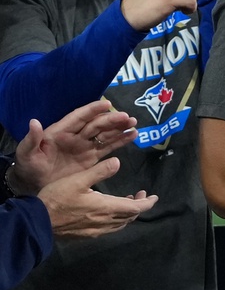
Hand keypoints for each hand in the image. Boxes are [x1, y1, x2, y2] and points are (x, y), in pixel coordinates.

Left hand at [9, 100, 138, 195]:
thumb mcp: (26, 153)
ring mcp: (85, 146)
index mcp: (61, 131)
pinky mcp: (92, 158)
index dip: (92, 110)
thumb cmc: (29, 166)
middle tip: (127, 117)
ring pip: (105, 134)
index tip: (107, 104)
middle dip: (112, 119)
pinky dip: (121, 141)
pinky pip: (109, 147)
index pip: (79, 117)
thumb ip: (32, 139)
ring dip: (120, 128)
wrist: (34, 184)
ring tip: (133, 123)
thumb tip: (34, 122)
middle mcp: (76, 135)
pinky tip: (133, 135)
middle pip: (97, 124)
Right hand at [38, 157, 158, 238]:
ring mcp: (95, 230)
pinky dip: (115, 219)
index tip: (154, 197)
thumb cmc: (58, 198)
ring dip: (127, 213)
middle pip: (129, 217)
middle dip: (138, 206)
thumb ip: (100, 171)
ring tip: (127, 201)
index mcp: (106, 208)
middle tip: (140, 195)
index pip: (135, 208)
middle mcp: (104, 222)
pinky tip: (108, 211)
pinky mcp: (85, 235)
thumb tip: (119, 162)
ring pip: (119, 224)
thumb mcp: (79, 180)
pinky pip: (108, 228)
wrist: (37, 222)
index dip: (147, 203)